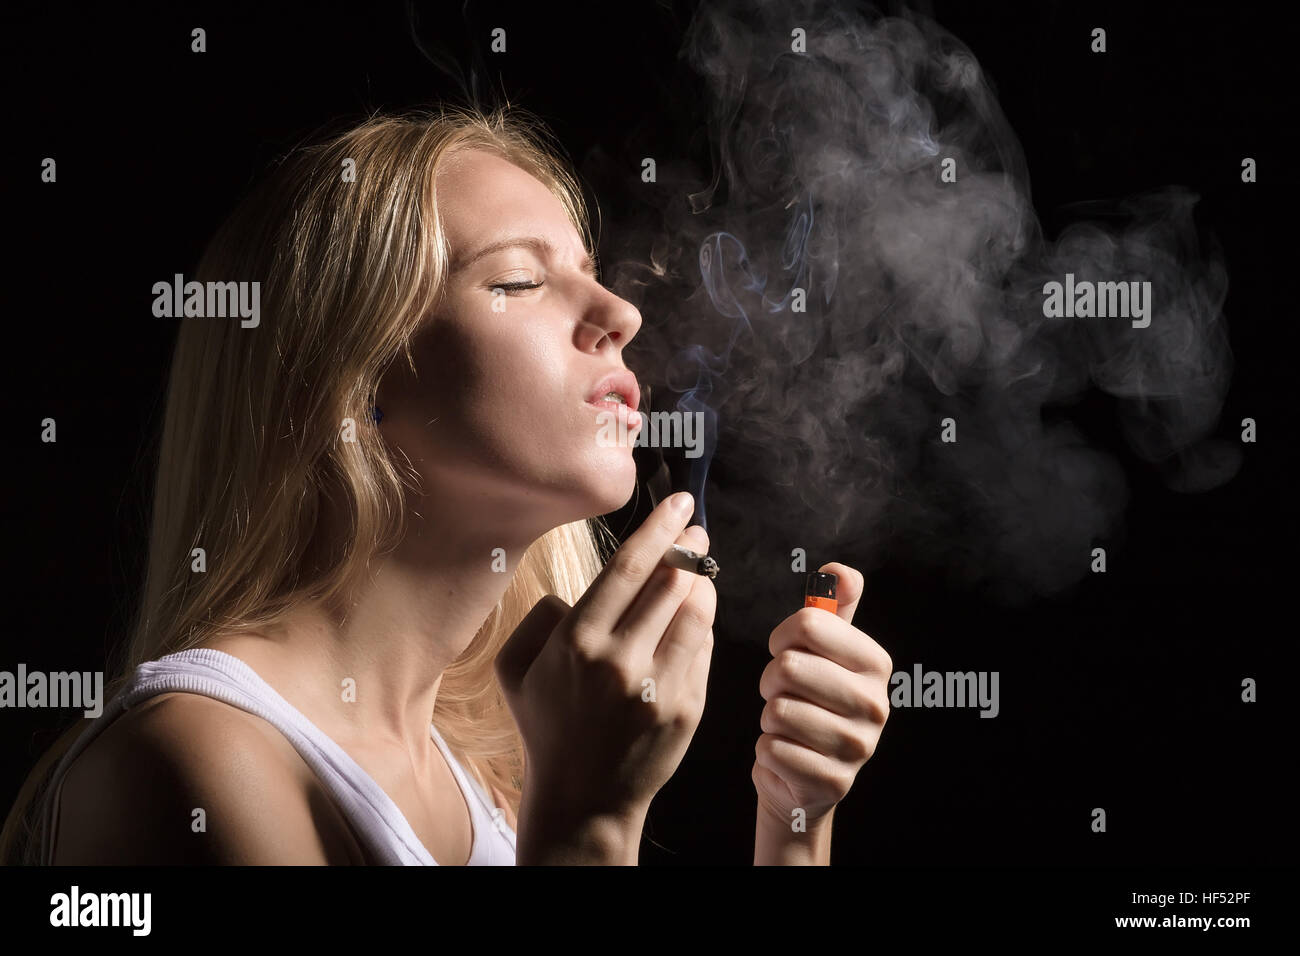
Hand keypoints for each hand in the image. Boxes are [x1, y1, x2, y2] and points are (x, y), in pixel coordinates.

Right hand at [496, 492, 715, 848]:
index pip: (629, 567)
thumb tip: (576, 591)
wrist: (582, 797)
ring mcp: (658, 687)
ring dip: (702, 584)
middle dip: (689, 549)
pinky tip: (693, 618)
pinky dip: (702, 626)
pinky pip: (703, 649)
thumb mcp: (517, 670)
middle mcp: (619, 661)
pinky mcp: (686, 709)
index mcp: (576, 642)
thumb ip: (539, 617)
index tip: (680, 503)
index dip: (660, 527)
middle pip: (670, 582)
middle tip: (695, 531)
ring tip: (699, 571)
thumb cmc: (547, 725)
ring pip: (696, 613)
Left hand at [753, 563, 891, 831]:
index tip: (788, 652)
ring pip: (777, 710)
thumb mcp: (824, 650)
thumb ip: (833, 606)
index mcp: (876, 662)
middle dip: (771, 679)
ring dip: (770, 716)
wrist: (803, 773)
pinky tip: (788, 753)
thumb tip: (841, 571)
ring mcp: (858, 747)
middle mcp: (875, 704)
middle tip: (783, 692)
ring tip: (788, 724)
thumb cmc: (809, 699)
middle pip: (789, 667)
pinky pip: (772, 748)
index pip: (809, 625)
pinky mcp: (833, 782)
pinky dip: (768, 750)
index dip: (784, 637)